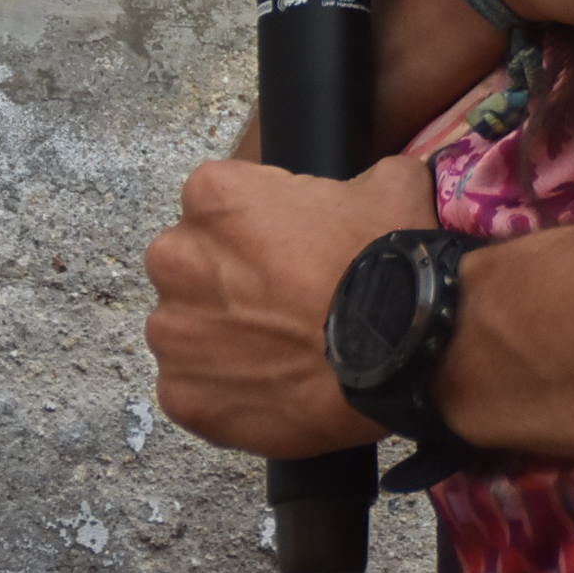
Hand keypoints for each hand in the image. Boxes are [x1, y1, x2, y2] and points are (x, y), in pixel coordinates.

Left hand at [142, 155, 434, 458]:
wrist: (401, 349)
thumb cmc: (387, 263)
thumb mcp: (392, 183)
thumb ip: (357, 177)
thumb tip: (366, 188)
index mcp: (213, 196)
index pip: (219, 201)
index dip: (259, 225)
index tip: (292, 247)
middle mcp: (175, 259)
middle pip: (193, 265)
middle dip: (229, 280)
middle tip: (287, 300)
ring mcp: (172, 332)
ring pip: (188, 328)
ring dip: (223, 336)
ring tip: (282, 349)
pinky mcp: (181, 394)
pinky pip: (194, 388)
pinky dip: (226, 390)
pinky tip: (274, 387)